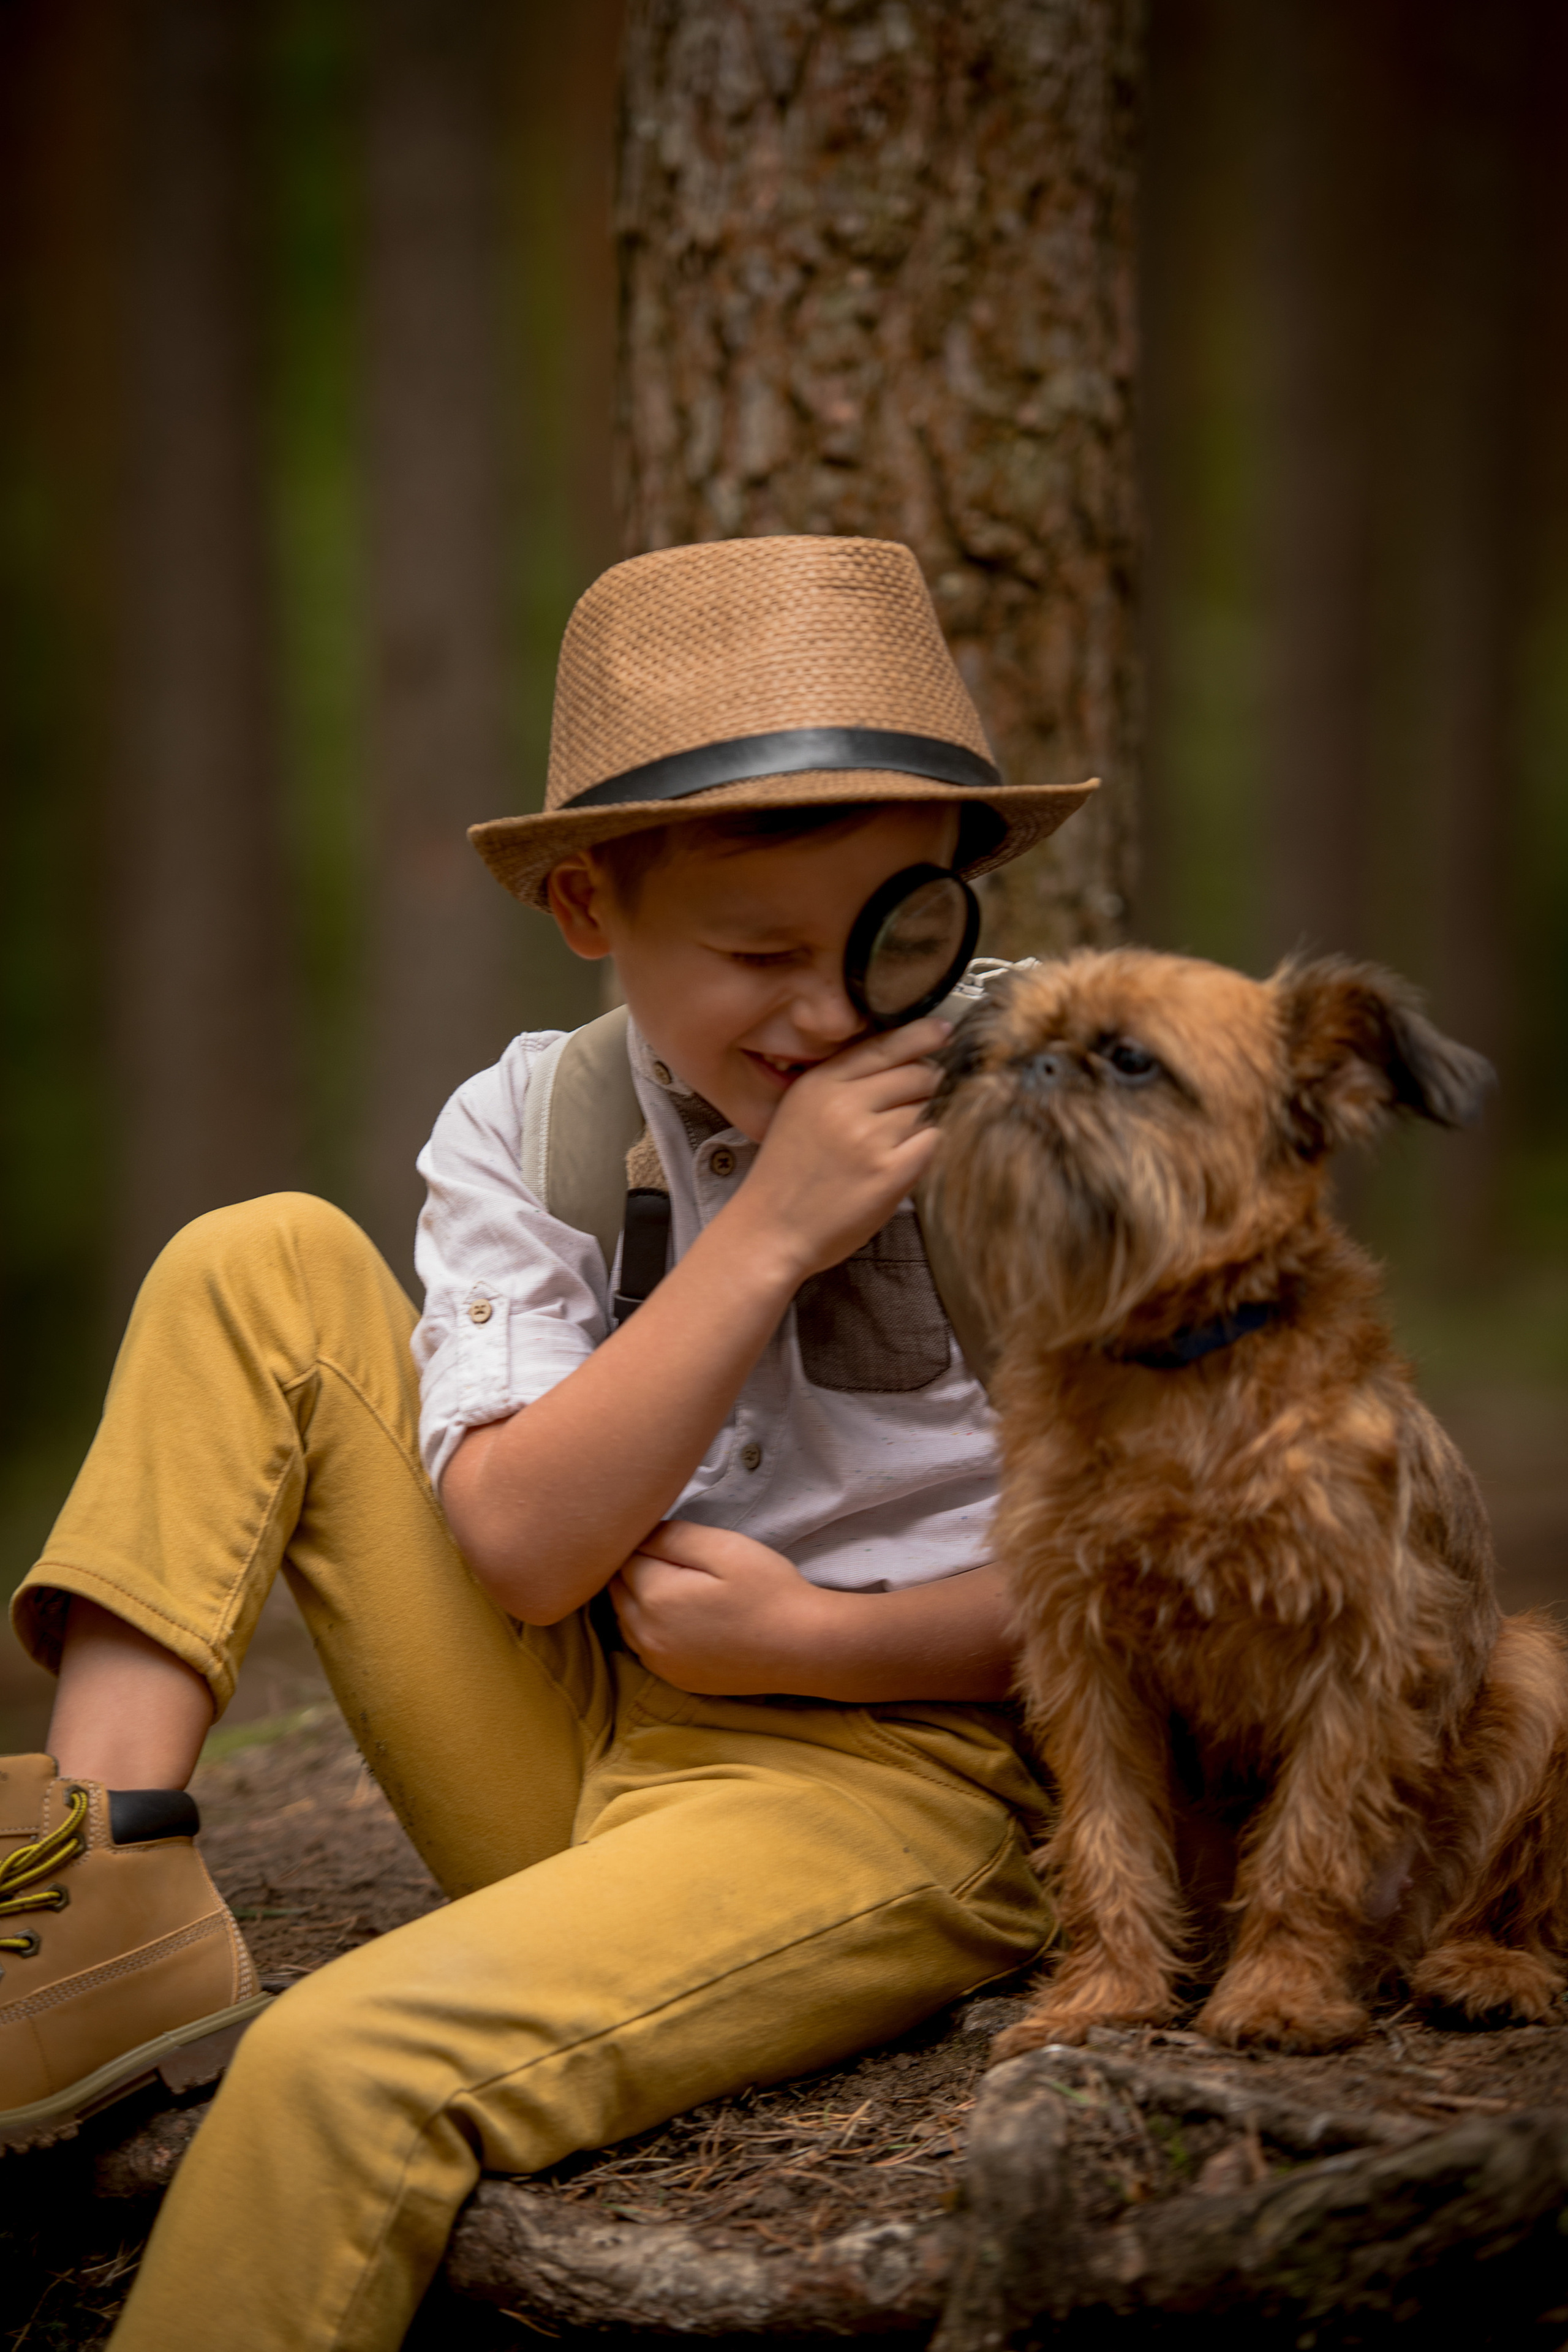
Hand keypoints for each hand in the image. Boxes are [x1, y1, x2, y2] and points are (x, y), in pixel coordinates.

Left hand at [609, 1520, 828, 1693]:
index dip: (641, 1541)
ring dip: (636, 1599)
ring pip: (625, 1620)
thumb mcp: (723, 1547)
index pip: (623, 1558)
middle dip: (632, 1569)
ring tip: (671, 1582)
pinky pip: (644, 1647)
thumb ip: (673, 1536)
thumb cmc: (768, 1590)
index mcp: (654, 1596)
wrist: (804, 1648)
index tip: (664, 1534)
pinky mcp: (676, 1678)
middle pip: (616, 1590)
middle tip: (665, 1553)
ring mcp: (659, 1662)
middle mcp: (646, 1634)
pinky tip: (677, 1617)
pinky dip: (649, 1628)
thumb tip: (638, 1532)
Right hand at [733, 1016, 949, 1282]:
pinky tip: (908, 1162)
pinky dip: (929, 1149)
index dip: (921, 1035)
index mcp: (820, 1083)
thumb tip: (908, 1062)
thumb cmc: (788, 1176)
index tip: (943, 1032)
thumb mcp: (800, 1111)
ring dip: (925, 1123)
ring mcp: (869, 1137)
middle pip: (917, 1074)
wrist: (769, 1233)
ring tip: (899, 1145)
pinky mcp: (890, 1172)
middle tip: (920, 1106)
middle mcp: (844, 1102)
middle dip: (928, 1087)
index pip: (884, 1045)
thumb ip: (843, 1084)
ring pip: (928, 1109)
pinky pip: (933, 1142)